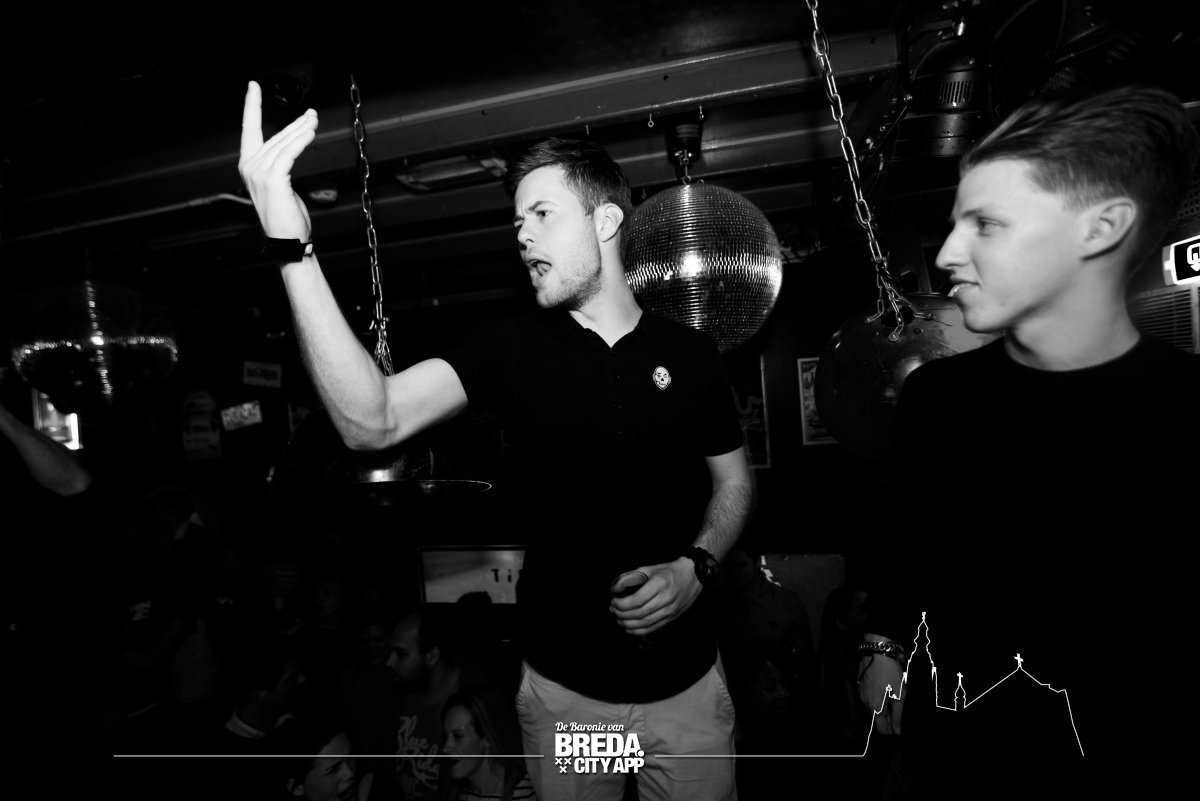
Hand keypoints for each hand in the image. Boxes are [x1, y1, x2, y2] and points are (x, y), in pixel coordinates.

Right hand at [238, 80, 315, 241]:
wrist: (287, 240)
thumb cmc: (287, 217)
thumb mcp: (280, 186)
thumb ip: (280, 165)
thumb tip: (290, 148)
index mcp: (248, 166)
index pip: (249, 129)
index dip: (251, 106)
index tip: (253, 86)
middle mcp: (249, 166)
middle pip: (276, 136)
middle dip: (295, 123)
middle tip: (312, 114)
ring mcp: (259, 172)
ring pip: (284, 142)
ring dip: (302, 129)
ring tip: (315, 120)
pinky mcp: (273, 178)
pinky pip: (290, 152)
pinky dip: (302, 141)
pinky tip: (310, 133)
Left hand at [609, 557, 701, 635]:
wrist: (692, 577)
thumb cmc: (669, 571)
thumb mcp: (650, 569)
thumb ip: (631, 577)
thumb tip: (616, 589)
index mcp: (660, 583)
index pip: (637, 599)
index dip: (622, 604)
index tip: (614, 602)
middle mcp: (666, 598)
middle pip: (640, 613)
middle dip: (623, 614)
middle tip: (613, 611)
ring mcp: (671, 610)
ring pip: (646, 623)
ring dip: (629, 624)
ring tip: (619, 620)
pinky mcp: (672, 617)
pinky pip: (653, 627)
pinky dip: (639, 631)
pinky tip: (629, 628)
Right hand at [858, 653, 904, 735]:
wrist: (877, 651)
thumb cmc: (891, 673)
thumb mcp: (900, 695)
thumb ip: (898, 715)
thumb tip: (897, 731)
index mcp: (875, 707)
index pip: (881, 729)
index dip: (891, 731)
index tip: (900, 728)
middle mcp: (865, 703)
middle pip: (876, 720)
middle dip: (887, 721)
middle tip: (899, 713)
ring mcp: (861, 693)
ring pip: (872, 708)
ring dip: (882, 709)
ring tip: (893, 701)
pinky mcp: (860, 685)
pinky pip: (869, 699)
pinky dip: (877, 700)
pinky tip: (885, 691)